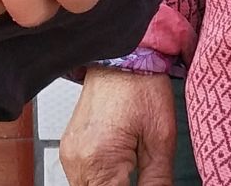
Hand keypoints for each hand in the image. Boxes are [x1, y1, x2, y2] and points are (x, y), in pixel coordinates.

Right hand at [60, 67, 176, 185]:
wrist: (123, 58)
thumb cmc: (142, 88)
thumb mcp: (161, 139)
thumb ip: (157, 181)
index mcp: (99, 160)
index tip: (145, 183)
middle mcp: (77, 160)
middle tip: (139, 176)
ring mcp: (69, 154)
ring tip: (132, 172)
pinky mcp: (69, 148)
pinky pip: (82, 178)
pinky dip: (100, 180)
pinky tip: (119, 171)